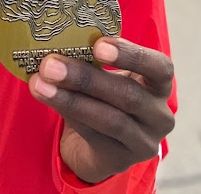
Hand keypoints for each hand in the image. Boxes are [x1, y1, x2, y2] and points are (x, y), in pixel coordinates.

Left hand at [28, 37, 174, 182]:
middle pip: (127, 95)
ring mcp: (144, 141)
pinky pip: (93, 135)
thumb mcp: (107, 73)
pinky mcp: (122, 159)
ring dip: (70, 99)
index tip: (98, 45)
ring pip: (109, 119)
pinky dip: (68, 114)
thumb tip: (54, 41)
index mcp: (160, 83)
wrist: (101, 142)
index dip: (131, 55)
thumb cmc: (105, 94)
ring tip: (40, 84)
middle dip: (85, 78)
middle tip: (51, 64)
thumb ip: (92, 58)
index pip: (160, 67)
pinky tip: (47, 98)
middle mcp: (159, 114)